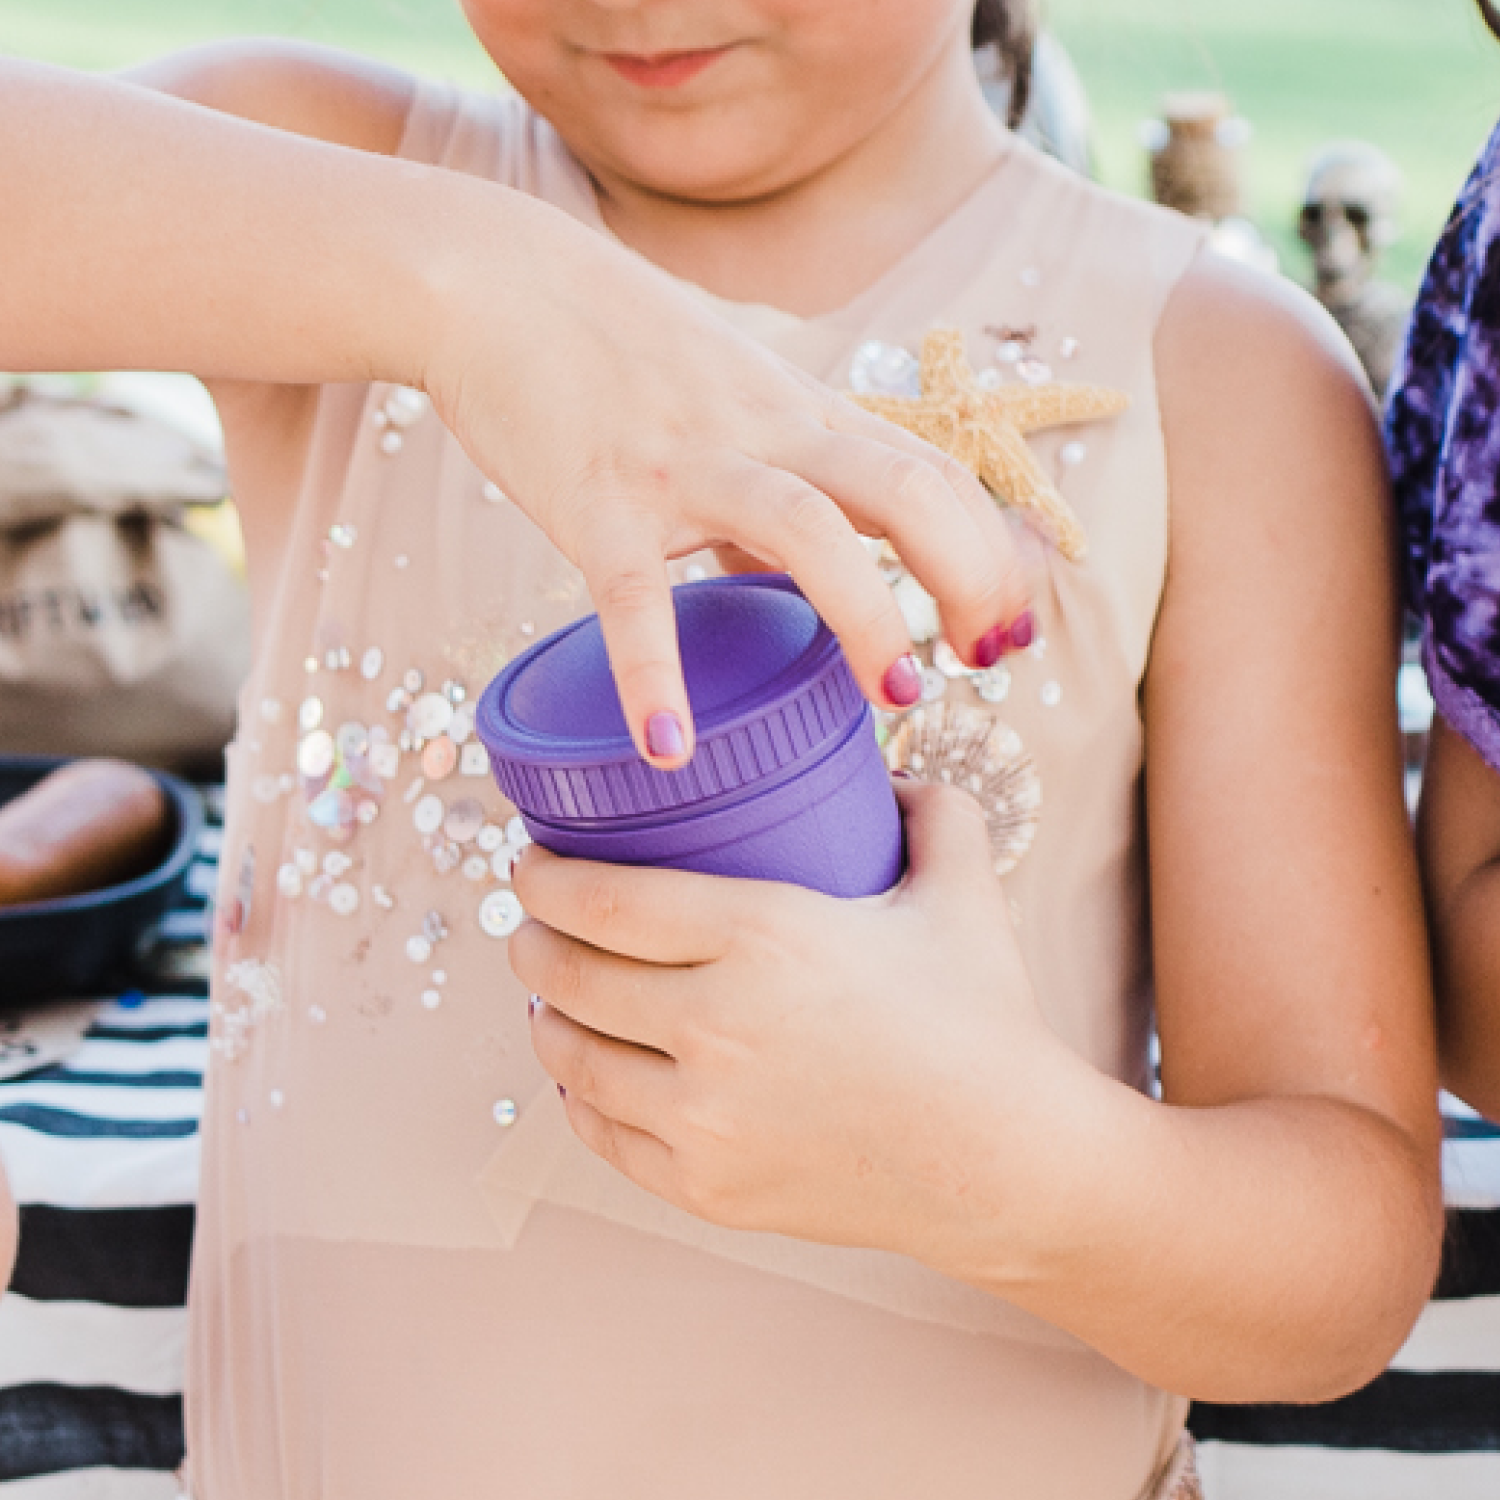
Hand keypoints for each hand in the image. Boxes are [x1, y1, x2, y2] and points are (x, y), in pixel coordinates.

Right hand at [425, 199, 1030, 767]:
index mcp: (800, 412)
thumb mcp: (724, 398)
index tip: (1009, 629)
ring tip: (898, 697)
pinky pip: (634, 597)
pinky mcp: (598, 503)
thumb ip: (772, 478)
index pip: (930, 472)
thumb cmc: (611, 348)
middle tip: (984, 664)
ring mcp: (684, 465)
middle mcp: (763, 431)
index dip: (990, 551)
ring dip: (867, 614)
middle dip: (968, 575)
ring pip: (804, 527)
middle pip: (904, 489)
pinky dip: (654, 676)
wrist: (491, 283)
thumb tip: (790, 573)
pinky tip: (669, 750)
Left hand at [508, 780, 1071, 1263]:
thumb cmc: (982, 1018)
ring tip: (548, 997)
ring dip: (544, 1018)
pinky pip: (603, 1135)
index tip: (530, 862)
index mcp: (765, 936)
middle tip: (529, 922)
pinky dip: (578, 1097)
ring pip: (571, 1060)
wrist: (1005, 1164)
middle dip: (528, 940)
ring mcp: (704, 1118)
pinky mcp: (707, 1188)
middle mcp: (716, 1027)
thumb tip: (885, 773)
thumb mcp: (962, 887)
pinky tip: (583, 1075)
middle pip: (566, 976)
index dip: (544, 878)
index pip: (604, 900)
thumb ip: (928, 807)